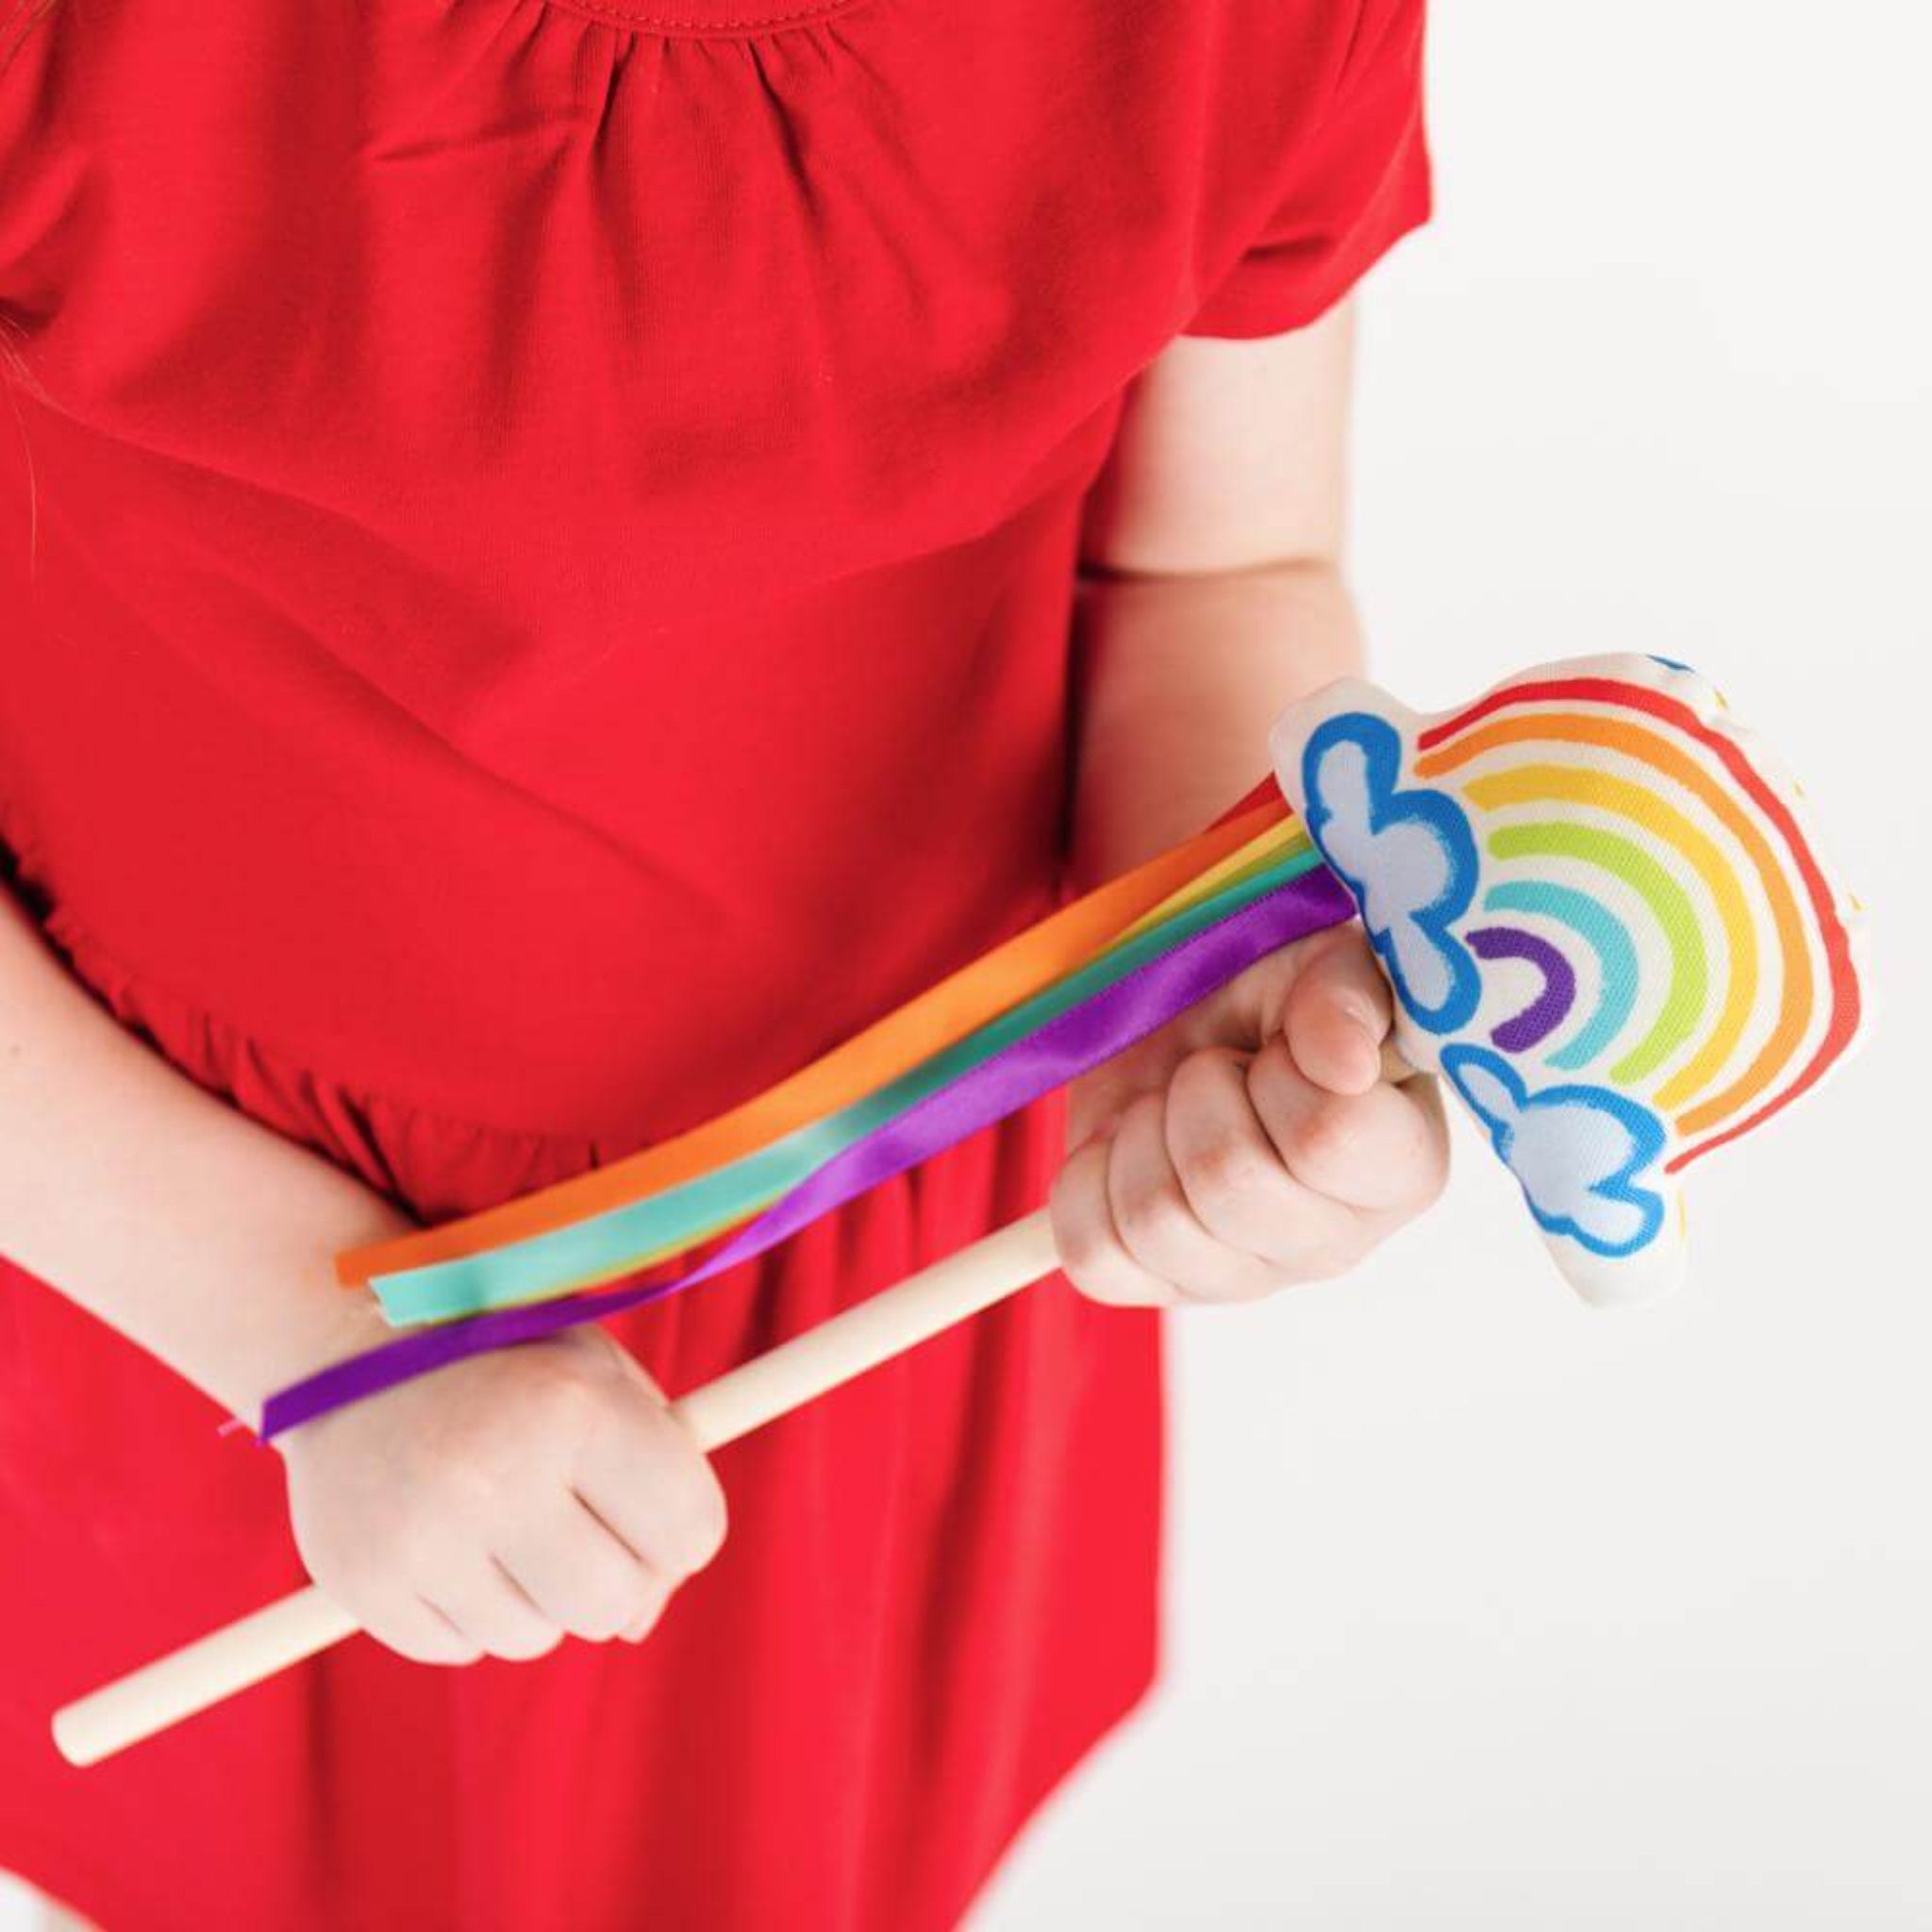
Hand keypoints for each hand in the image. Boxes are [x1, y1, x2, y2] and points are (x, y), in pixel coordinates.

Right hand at [280, 1327, 725, 1663]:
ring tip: (498, 1513)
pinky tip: (446, 1534)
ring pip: (536, 1636)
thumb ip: (656, 1481)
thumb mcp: (597, 1374)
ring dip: (535, 1593)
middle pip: (615, 1603)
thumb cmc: (505, 1360)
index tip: (658, 1511)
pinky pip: (458, 1647)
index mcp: (574, 1405)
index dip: (687, 1530)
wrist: (349, 1345)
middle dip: (614, 1574)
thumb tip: (640, 1621)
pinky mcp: (363, 1579)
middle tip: (578, 1520)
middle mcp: (497, 1472)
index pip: (690, 1529)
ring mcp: (423, 1533)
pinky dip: (466, 1608)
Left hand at [1051, 926, 1447, 1304]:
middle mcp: (1334, 1243)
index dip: (1282, 1069)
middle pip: (1229, 1179)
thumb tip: (1345, 1064)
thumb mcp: (1320, 966)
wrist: (1185, 1023)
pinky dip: (1087, 1183)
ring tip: (1171, 1107)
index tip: (1279, 1047)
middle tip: (1213, 1069)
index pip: (1327, 1135)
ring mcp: (1246, 1281)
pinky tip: (1125, 1149)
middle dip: (1200, 1091)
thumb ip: (1345, 997)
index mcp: (1401, 1168)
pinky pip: (1094, 1257)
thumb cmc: (1270, 1001)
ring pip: (1154, 1219)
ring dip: (1143, 1131)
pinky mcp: (1161, 1288)